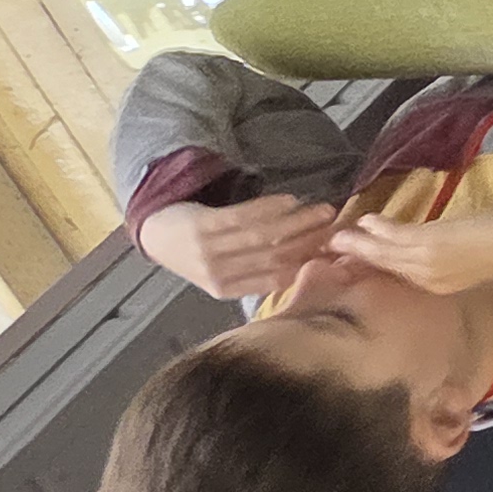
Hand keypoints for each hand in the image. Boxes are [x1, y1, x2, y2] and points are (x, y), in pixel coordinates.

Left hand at [136, 192, 335, 296]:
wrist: (155, 234)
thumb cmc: (196, 254)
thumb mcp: (223, 273)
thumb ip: (257, 273)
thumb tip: (306, 266)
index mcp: (228, 291)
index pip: (276, 279)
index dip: (307, 265)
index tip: (334, 251)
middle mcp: (219, 274)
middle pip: (274, 256)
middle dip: (310, 241)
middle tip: (337, 227)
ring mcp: (208, 250)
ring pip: (263, 236)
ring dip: (297, 222)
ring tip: (323, 210)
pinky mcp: (201, 226)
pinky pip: (242, 217)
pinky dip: (268, 208)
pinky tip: (289, 200)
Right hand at [318, 200, 492, 294]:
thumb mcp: (467, 258)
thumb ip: (440, 257)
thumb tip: (416, 244)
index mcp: (437, 286)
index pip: (395, 277)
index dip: (369, 266)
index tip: (348, 258)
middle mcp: (429, 281)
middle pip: (382, 269)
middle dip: (354, 258)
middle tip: (330, 247)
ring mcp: (430, 264)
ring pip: (383, 254)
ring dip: (358, 243)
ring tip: (339, 234)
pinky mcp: (433, 245)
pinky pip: (396, 237)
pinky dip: (378, 228)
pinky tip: (367, 220)